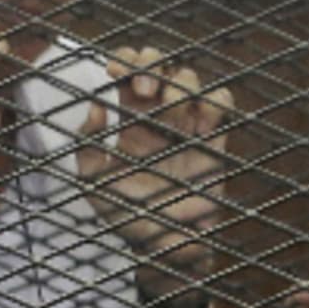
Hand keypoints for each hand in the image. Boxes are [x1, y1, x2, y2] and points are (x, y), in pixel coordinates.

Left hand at [75, 47, 233, 266]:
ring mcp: (187, 124)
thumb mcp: (94, 185)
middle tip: (142, 88)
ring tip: (170, 109)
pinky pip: (221, 101)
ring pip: (189, 78)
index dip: (123, 61)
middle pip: (159, 66)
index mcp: (128, 120)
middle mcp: (158, 116)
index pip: (126, 73)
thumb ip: (87, 147)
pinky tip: (199, 126)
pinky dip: (213, 102)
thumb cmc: (128, 215)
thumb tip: (97, 106)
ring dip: (180, 84)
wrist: (166, 246)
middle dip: (151, 64)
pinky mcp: (214, 138)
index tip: (113, 72)